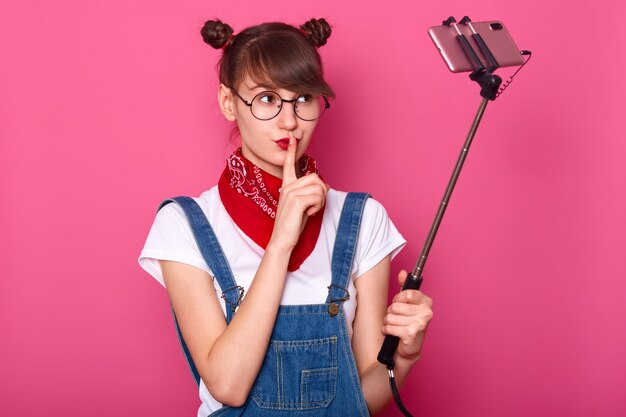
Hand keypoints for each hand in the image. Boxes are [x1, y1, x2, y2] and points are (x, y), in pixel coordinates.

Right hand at [269, 136, 328, 250]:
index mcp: (286, 186)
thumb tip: (323, 185)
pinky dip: (318, 206)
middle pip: (315, 177)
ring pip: (318, 187)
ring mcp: (291, 192)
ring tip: (310, 210)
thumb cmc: (293, 224)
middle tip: (314, 205)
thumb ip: (308, 193)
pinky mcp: (296, 200)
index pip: (288, 165)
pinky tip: (309, 213)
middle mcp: (287, 186)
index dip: (290, 151)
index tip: (291, 138)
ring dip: (320, 201)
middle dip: (321, 192)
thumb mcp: (301, 205)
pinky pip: (317, 196)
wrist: (282, 239)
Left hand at [382, 270, 433, 360]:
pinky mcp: (411, 333)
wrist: (409, 347)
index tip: (400, 303)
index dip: (398, 298)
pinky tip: (394, 333)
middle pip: (396, 305)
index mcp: (426, 302)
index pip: (407, 293)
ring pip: (391, 316)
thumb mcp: (406, 303)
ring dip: (389, 322)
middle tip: (398, 318)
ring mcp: (420, 323)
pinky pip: (390, 327)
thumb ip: (404, 287)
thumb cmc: (408, 323)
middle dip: (392, 312)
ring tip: (396, 326)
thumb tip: (402, 272)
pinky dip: (387, 330)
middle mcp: (426, 312)